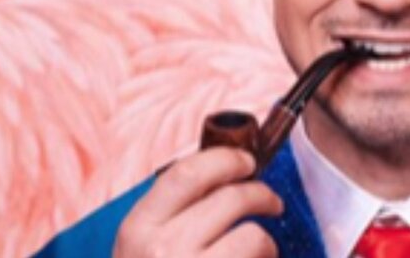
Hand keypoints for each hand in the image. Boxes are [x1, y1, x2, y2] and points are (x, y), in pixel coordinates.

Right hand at [113, 147, 282, 256]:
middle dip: (262, 194)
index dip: (225, 159)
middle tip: (272, 202)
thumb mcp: (141, 250)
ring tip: (262, 250)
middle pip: (231, 198)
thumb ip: (171, 215)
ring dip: (267, 241)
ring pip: (254, 237)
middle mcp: (161, 250)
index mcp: (137, 230)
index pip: (187, 174)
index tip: (246, 161)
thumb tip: (225, 173)